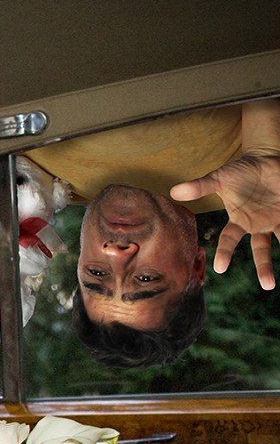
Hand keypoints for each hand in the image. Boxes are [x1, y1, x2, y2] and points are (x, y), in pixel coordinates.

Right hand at [170, 153, 279, 289]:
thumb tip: (174, 192)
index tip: (220, 269)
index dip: (225, 254)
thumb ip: (200, 187)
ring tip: (279, 277)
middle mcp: (257, 225)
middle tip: (268, 284)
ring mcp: (274, 220)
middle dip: (264, 267)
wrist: (265, 159)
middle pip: (261, 251)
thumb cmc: (241, 171)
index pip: (229, 241)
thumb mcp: (220, 178)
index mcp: (239, 221)